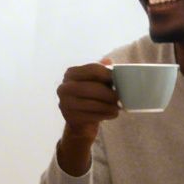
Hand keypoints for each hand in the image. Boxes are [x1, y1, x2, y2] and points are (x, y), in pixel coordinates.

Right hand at [55, 60, 119, 174]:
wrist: (81, 122)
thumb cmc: (91, 97)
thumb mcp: (96, 81)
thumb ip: (101, 70)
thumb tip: (108, 61)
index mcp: (71, 73)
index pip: (92, 69)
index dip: (107, 73)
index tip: (118, 79)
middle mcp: (64, 87)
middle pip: (91, 87)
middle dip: (108, 93)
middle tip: (119, 97)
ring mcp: (65, 103)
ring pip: (92, 103)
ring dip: (108, 106)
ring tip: (118, 107)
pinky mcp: (70, 118)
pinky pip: (91, 116)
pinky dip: (105, 115)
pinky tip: (112, 114)